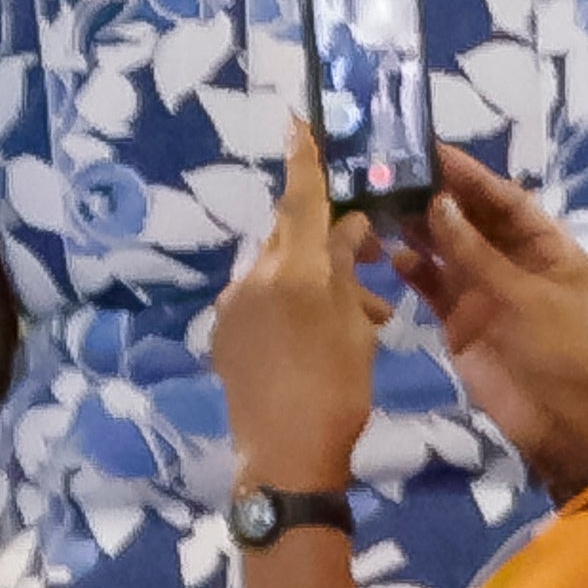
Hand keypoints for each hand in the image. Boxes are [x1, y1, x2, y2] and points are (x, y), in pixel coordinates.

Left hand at [210, 121, 388, 498]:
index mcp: (294, 270)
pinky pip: (261, 302)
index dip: (306, 159)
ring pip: (280, 270)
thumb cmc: (335, 396)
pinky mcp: (224, 337)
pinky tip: (317, 332)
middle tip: (364, 244)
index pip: (302, 197)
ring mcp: (233, 308)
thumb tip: (345, 227)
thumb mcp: (355, 328)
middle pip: (290, 232)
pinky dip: (292, 305)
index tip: (300, 121)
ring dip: (315, 278)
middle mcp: (255, 277)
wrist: (285, 466)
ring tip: (359, 310)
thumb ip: (346, 268)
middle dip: (326, 231)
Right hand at [400, 151, 587, 502]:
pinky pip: (436, 291)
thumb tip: (438, 204)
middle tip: (396, 173)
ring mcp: (486, 294)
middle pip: (472, 221)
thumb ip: (476, 252)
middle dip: (439, 198)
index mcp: (545, 245)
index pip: (503, 198)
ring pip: (449, 253)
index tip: (433, 151)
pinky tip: (395, 255)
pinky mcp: (462, 326)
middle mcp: (514, 262)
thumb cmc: (563, 350)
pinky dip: (417, 274)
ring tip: (385, 206)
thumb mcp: (525, 294)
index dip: (470, 175)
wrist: (565, 425)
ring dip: (421, 230)